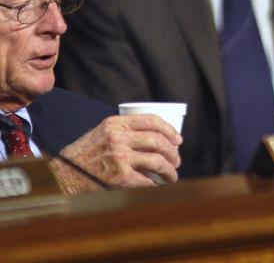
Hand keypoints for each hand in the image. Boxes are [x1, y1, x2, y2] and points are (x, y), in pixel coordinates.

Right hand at [50, 114, 181, 193]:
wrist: (62, 175)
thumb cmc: (84, 154)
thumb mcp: (102, 133)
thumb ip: (125, 131)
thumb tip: (158, 139)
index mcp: (116, 124)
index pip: (152, 120)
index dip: (170, 130)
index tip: (178, 140)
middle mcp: (118, 138)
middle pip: (158, 141)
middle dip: (173, 153)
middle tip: (176, 162)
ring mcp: (119, 158)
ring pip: (157, 161)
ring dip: (170, 170)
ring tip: (172, 175)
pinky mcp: (119, 178)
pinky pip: (148, 181)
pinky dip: (157, 185)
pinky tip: (158, 186)